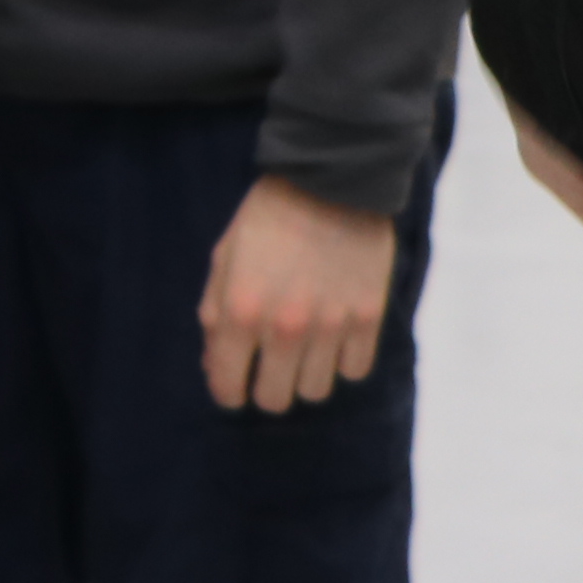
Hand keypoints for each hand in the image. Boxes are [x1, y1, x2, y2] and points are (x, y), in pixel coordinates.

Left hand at [199, 173, 397, 412]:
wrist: (332, 182)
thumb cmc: (268, 218)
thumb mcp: (224, 257)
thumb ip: (214, 314)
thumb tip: (214, 365)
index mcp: (240, 311)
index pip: (227, 386)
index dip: (227, 392)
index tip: (233, 385)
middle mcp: (284, 328)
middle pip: (275, 400)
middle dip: (265, 388)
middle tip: (268, 366)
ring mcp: (330, 327)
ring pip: (316, 392)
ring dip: (305, 375)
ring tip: (304, 347)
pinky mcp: (368, 320)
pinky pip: (354, 371)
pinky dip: (342, 361)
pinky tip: (334, 336)